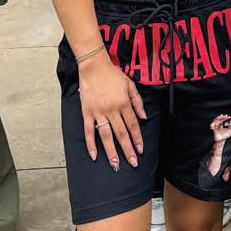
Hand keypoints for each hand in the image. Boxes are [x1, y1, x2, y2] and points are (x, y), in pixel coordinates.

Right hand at [78, 51, 145, 170]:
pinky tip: (94, 155)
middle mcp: (112, 110)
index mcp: (124, 103)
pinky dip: (91, 144)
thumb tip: (144, 117)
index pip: (133, 125)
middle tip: (133, 163)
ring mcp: (99, 112)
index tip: (141, 150)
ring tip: (116, 164)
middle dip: (128, 150)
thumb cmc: (112, 74)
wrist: (94, 65)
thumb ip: (137, 101)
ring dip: (111, 152)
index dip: (137, 138)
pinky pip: (88, 131)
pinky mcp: (87, 112)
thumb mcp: (130, 84)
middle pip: (122, 134)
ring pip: (106, 136)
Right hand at [210, 113, 230, 142]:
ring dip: (220, 118)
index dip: (224, 117)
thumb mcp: (230, 130)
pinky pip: (213, 123)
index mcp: (220, 126)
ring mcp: (214, 126)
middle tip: (226, 116)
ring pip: (216, 120)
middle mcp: (217, 125)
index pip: (222, 120)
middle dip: (222, 117)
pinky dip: (216, 121)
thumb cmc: (225, 136)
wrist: (221, 140)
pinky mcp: (212, 128)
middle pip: (218, 119)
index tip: (228, 116)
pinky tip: (220, 121)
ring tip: (224, 118)